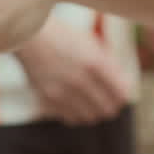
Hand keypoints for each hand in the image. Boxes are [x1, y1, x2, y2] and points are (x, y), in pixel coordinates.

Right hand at [15, 16, 131, 125]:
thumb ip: (109, 65)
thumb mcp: (92, 44)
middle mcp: (79, 79)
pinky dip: (76, 113)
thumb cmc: (64, 36)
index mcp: (95, 62)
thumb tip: (123, 87)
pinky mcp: (48, 99)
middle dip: (111, 105)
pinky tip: (75, 103)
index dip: (124, 95)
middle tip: (109, 100)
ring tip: (92, 103)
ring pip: (90, 117)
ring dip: (94, 112)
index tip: (122, 92)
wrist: (30, 36)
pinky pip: (71, 118)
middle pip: (107, 109)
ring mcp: (62, 91)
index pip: (121, 94)